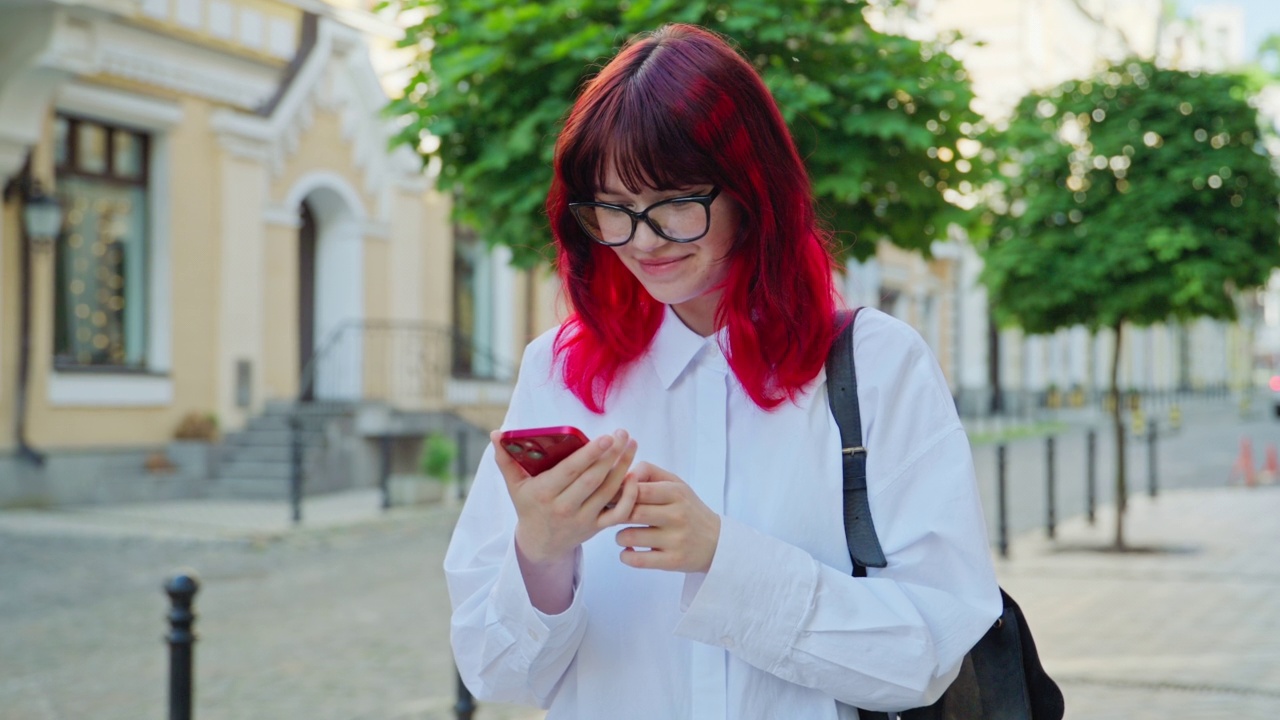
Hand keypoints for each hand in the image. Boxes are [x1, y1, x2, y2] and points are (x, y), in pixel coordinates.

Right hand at [492, 429, 639, 566]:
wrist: (541, 544)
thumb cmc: (529, 506)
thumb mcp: (514, 485)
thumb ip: (506, 458)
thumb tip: (496, 434)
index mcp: (544, 493)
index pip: (571, 471)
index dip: (590, 454)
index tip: (606, 436)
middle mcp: (564, 507)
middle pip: (593, 479)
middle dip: (611, 455)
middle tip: (623, 433)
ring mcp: (583, 519)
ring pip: (608, 492)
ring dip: (623, 467)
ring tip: (632, 445)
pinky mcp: (597, 528)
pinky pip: (618, 513)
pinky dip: (629, 496)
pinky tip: (634, 475)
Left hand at [615, 463, 720, 572]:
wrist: (717, 542)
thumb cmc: (688, 509)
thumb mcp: (676, 484)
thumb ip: (649, 473)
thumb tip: (624, 475)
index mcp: (676, 493)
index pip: (638, 489)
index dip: (620, 493)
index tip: (615, 498)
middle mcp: (677, 515)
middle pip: (632, 512)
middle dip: (617, 515)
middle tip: (614, 517)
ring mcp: (675, 540)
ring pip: (629, 537)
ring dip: (620, 537)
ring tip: (625, 535)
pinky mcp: (672, 561)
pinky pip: (637, 560)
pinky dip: (626, 556)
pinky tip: (630, 551)